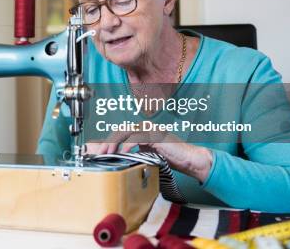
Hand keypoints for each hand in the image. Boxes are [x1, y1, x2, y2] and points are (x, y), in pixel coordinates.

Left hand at [85, 121, 213, 182]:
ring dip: (114, 142)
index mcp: (141, 132)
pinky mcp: (155, 136)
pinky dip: (129, 145)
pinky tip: (124, 153)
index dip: (109, 142)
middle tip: (100, 153)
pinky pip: (138, 137)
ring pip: (126, 131)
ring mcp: (150, 130)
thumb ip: (136, 154)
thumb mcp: (148, 156)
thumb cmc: (171, 159)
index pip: (120, 133)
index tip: (101, 152)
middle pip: (120, 130)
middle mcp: (144, 128)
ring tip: (108, 152)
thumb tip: (120, 160)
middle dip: (108, 141)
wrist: (189, 160)